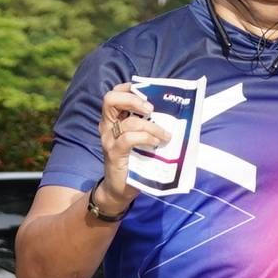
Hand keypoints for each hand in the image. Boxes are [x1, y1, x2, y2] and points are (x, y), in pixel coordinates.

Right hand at [93, 85, 165, 210]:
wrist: (119, 189)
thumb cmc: (133, 160)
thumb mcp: (139, 138)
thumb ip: (146, 123)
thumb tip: (171, 111)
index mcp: (112, 119)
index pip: (114, 94)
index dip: (128, 88)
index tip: (146, 91)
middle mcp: (107, 126)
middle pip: (111, 100)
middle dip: (133, 99)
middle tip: (151, 109)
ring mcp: (109, 139)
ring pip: (128, 122)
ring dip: (151, 126)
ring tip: (165, 134)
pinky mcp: (114, 153)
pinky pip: (129, 138)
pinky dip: (146, 137)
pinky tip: (157, 143)